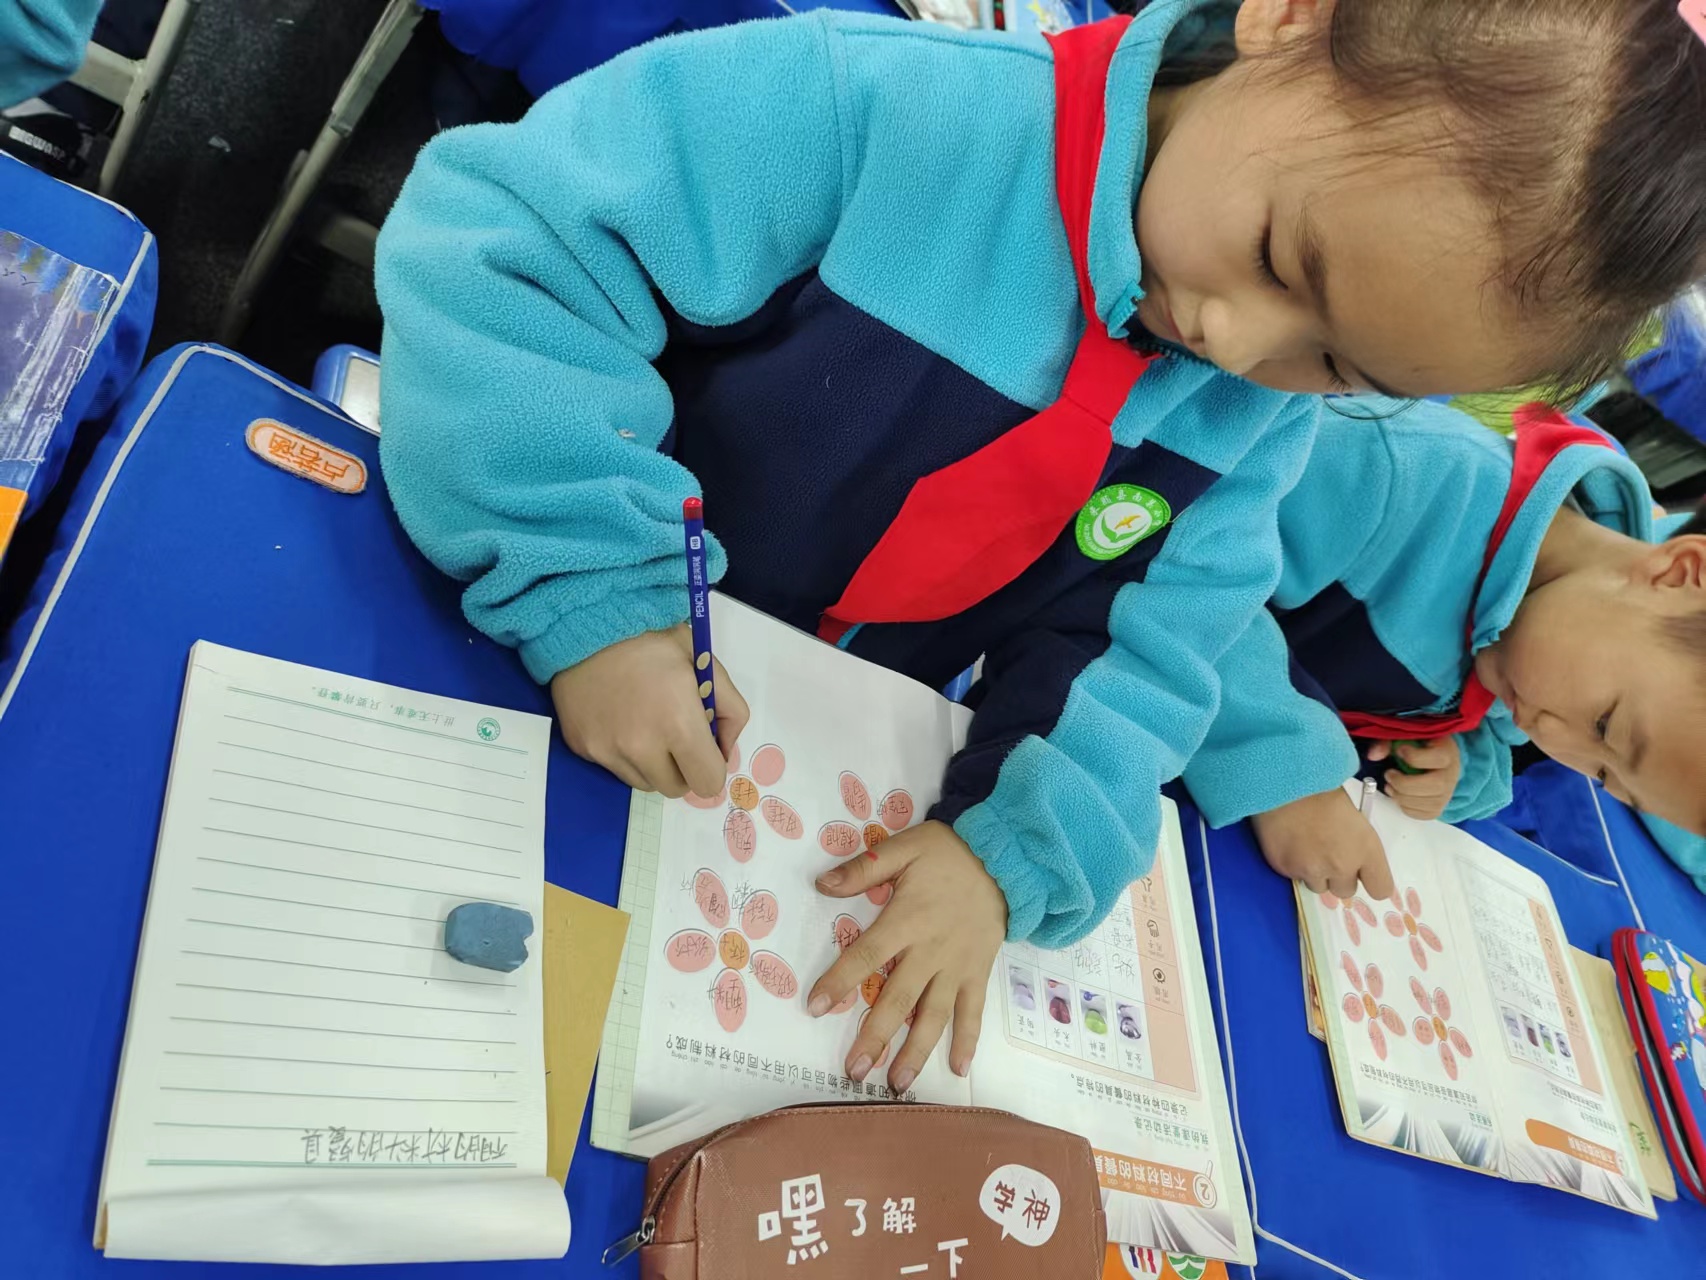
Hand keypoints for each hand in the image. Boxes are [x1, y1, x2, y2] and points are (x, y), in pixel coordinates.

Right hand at [549, 623, 748, 797]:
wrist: (587, 623)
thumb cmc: (653, 639)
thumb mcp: (705, 662)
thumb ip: (730, 710)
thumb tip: (725, 749)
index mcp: (679, 725)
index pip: (708, 782)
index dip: (712, 766)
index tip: (705, 748)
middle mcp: (642, 747)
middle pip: (675, 788)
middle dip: (683, 768)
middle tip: (676, 734)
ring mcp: (607, 751)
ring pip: (644, 782)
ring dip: (653, 764)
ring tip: (646, 723)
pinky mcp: (583, 748)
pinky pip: (615, 767)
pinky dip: (624, 753)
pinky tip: (620, 718)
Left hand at [806, 820, 1006, 1093]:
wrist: (1006, 858)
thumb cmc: (948, 853)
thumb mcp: (903, 848)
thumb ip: (864, 868)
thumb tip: (822, 884)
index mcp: (907, 920)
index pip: (867, 956)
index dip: (840, 981)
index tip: (815, 1007)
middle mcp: (931, 951)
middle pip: (898, 999)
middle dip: (875, 1036)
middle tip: (854, 1070)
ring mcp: (958, 967)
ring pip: (934, 1015)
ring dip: (916, 1051)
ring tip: (897, 1083)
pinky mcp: (979, 973)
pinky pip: (973, 1011)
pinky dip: (968, 1040)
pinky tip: (960, 1069)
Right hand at [1251, 787, 1393, 900]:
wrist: (1287, 781)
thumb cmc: (1326, 790)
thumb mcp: (1357, 818)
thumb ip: (1359, 848)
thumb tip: (1353, 862)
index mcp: (1366, 850)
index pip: (1380, 889)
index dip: (1371, 880)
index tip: (1362, 872)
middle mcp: (1341, 867)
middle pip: (1345, 891)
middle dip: (1338, 877)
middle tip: (1328, 854)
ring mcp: (1311, 870)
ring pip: (1317, 886)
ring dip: (1315, 873)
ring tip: (1306, 847)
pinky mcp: (1284, 868)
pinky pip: (1293, 875)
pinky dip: (1292, 863)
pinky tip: (1289, 841)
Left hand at [1366, 737, 1460, 820]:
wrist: (1432, 760)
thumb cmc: (1417, 746)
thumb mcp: (1404, 737)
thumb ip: (1387, 742)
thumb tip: (1373, 755)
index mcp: (1447, 752)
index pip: (1438, 758)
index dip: (1414, 757)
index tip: (1399, 751)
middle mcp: (1451, 774)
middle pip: (1436, 785)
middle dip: (1405, 783)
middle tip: (1389, 775)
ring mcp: (1447, 792)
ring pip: (1430, 803)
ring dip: (1403, 797)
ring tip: (1390, 786)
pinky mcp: (1438, 807)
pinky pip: (1425, 814)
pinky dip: (1406, 808)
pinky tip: (1398, 796)